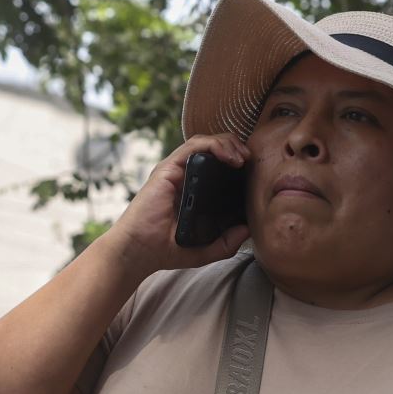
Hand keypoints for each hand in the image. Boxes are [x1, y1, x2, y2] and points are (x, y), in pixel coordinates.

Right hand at [102, 133, 250, 277]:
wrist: (139, 251)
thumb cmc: (166, 250)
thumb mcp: (205, 250)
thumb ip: (227, 243)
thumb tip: (248, 229)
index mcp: (192, 191)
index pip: (217, 166)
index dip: (237, 163)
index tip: (253, 174)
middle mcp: (183, 177)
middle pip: (213, 149)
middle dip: (236, 148)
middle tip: (250, 161)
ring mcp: (175, 171)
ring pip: (205, 142)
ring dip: (228, 143)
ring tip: (242, 157)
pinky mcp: (168, 169)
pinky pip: (194, 146)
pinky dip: (214, 145)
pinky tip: (229, 157)